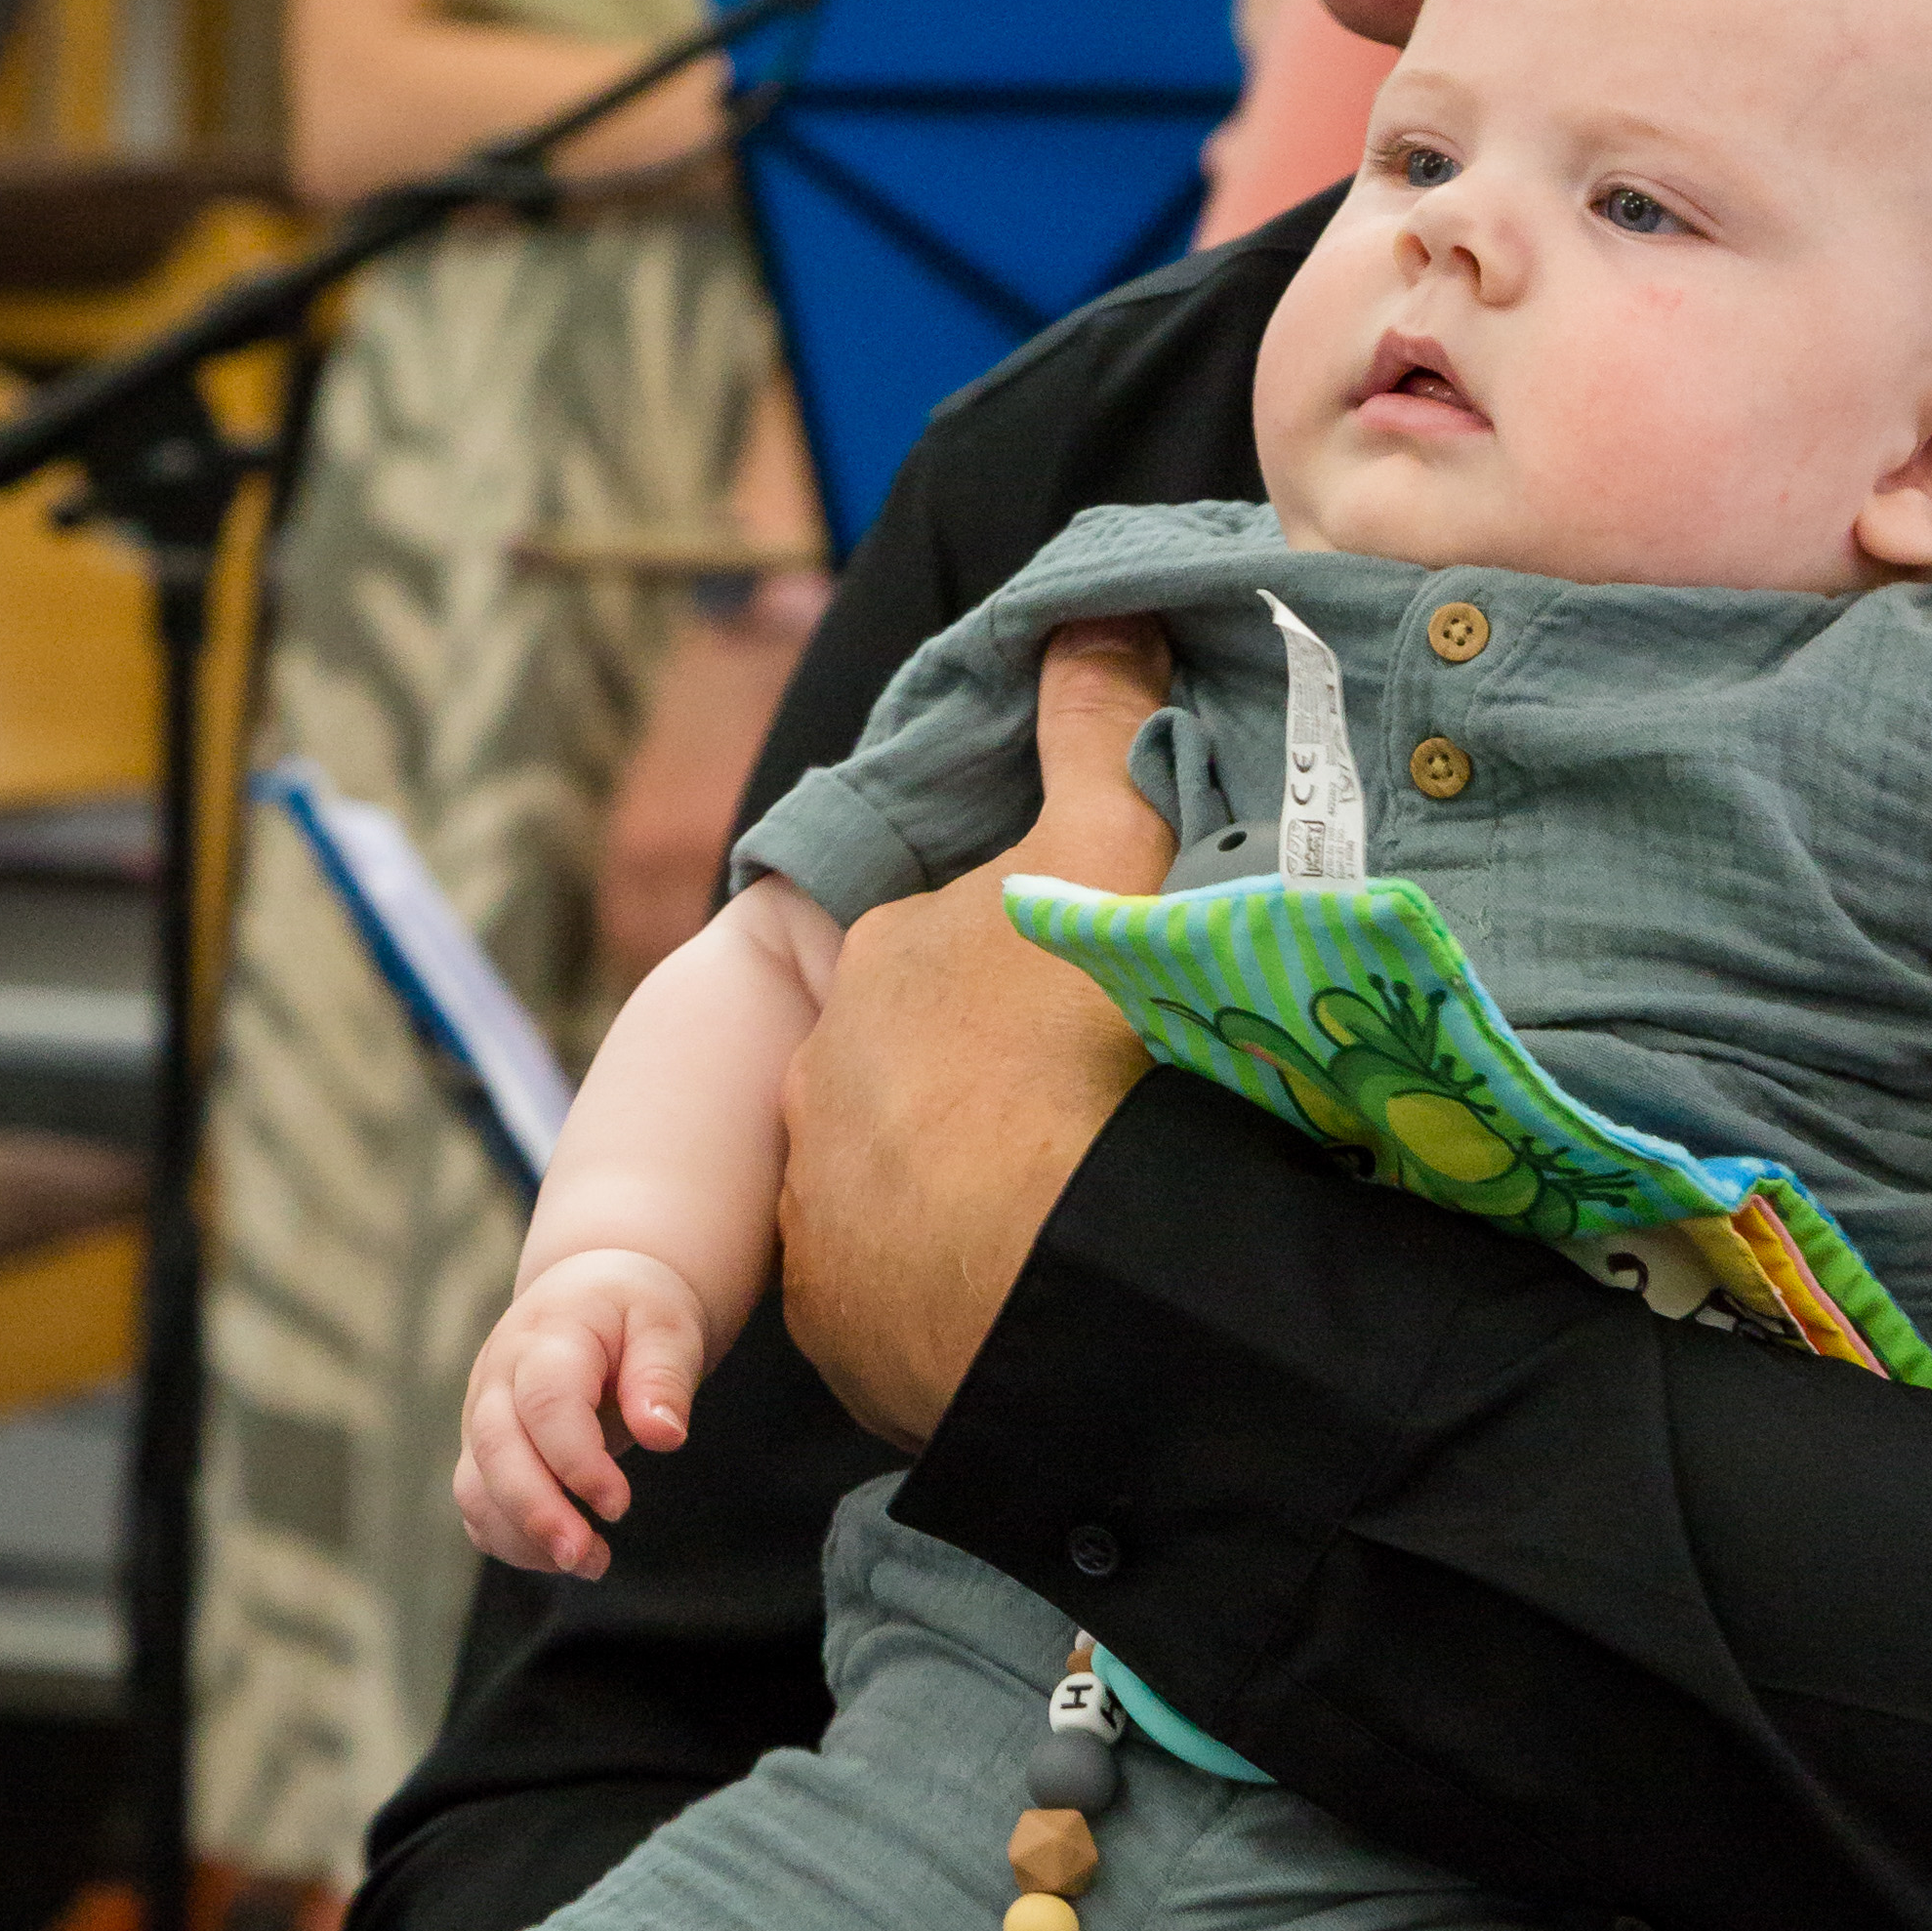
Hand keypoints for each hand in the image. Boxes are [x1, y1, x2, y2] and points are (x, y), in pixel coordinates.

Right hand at [456, 1248, 707, 1575]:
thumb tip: (665, 1436)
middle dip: (537, 1512)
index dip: (576, 1460)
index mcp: (547, 1337)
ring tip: (590, 1564)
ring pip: (476, 1486)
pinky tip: (563, 1556)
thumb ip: (664, 1376)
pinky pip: (479, 1505)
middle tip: (588, 1558)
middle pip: (497, 1450)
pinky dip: (512, 1540)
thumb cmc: (633, 1310)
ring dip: (524, 1537)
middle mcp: (499, 1378)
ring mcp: (482, 1416)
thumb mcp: (665, 1324)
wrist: (588, 1293)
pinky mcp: (483, 1450)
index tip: (620, 1505)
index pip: (545, 1403)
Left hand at [772, 617, 1172, 1454]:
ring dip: (965, 1188)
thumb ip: (1094, 732)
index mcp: (888, 964)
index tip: (1093, 1009)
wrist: (1045, 1274)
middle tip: (1091, 1115)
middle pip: (918, 1064)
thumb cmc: (1078, 1045)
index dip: (1028, 970)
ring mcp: (825, 1206)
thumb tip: (1091, 611)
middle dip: (986, 1082)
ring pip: (902, 1179)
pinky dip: (953, 1286)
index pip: (956, 948)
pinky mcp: (845, 1319)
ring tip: (1067, 1215)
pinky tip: (1026, 1289)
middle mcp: (826, 1077)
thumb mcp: (1106, 856)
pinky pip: (900, 1290)